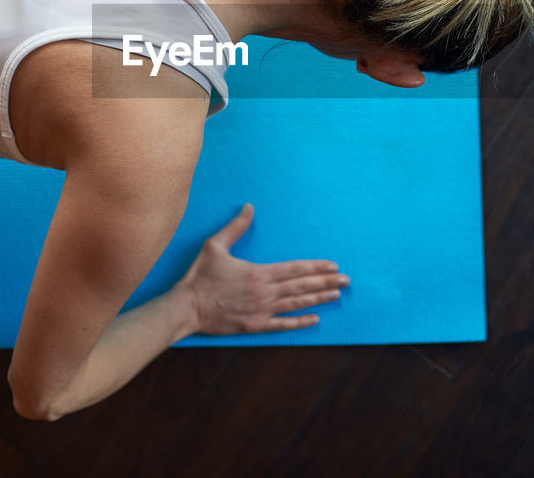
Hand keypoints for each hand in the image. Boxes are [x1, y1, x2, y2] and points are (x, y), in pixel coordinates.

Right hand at [176, 203, 349, 333]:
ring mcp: (262, 310)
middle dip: (326, 282)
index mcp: (259, 272)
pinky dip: (300, 322)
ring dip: (319, 299)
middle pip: (302, 286)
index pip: (296, 268)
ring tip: (337, 295)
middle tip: (347, 281)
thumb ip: (236, 227)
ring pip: (297, 304)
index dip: (316, 267)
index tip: (334, 266)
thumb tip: (249, 207)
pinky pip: (282, 325)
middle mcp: (265, 292)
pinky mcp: (255, 326)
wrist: (187, 307)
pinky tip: (315, 319)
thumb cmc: (200, 276)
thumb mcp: (215, 245)